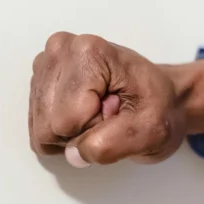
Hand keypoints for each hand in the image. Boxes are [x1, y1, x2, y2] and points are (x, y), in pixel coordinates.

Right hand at [29, 32, 186, 166]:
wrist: (164, 97)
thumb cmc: (160, 108)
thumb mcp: (150, 131)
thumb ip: (111, 144)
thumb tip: (72, 154)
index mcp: (88, 52)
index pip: (66, 121)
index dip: (95, 128)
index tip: (121, 111)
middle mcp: (60, 50)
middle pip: (49, 126)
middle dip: (82, 131)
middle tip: (113, 114)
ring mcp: (47, 65)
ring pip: (42, 129)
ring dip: (74, 132)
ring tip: (104, 113)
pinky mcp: (41, 83)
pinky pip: (40, 129)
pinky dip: (65, 131)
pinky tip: (88, 114)